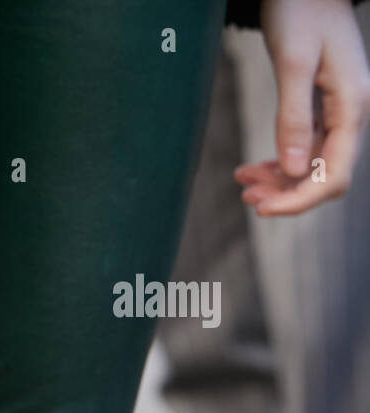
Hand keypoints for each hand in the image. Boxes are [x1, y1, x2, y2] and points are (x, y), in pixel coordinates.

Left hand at [236, 0, 369, 214]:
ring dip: (279, 180)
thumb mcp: (293, 64)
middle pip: (324, 176)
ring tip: (242, 181)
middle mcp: (352, 114)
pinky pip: (304, 148)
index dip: (299, 200)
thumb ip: (293, 116)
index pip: (332, 175)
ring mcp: (339, 112)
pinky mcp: (324, 108)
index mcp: (353, 106)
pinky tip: (252, 166)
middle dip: (287, 193)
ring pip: (312, 164)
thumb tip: (291, 170)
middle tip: (245, 195)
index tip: (262, 209)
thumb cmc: (301, 13)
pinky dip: (279, 161)